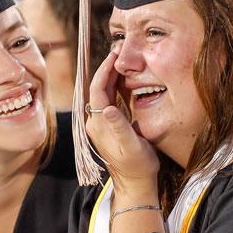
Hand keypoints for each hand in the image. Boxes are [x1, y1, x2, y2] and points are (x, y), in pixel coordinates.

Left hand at [86, 49, 158, 195]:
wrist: (135, 183)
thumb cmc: (136, 166)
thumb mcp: (131, 146)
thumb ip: (119, 127)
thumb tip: (108, 108)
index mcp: (98, 123)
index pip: (97, 89)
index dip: (105, 69)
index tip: (116, 53)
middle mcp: (96, 121)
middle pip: (99, 87)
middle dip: (108, 67)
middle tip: (121, 49)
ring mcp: (102, 123)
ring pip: (104, 92)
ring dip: (112, 74)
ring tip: (123, 58)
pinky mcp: (110, 125)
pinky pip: (111, 99)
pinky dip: (117, 85)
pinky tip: (126, 77)